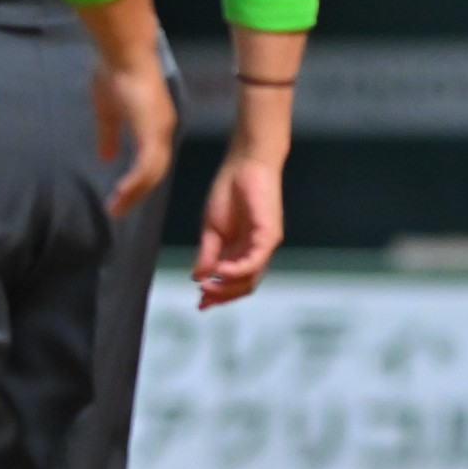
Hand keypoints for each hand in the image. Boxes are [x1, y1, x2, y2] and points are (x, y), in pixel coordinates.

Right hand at [89, 55, 175, 219]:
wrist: (123, 53)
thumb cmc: (113, 74)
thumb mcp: (107, 111)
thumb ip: (109, 135)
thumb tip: (106, 158)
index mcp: (154, 125)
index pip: (151, 161)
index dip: (138, 180)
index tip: (122, 196)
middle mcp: (162, 130)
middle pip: (155, 172)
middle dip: (136, 193)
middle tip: (118, 210)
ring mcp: (159, 130)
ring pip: (153, 173)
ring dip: (134, 193)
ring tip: (116, 208)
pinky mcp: (152, 131)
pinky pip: (147, 166)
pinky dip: (135, 183)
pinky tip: (121, 194)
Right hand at [194, 153, 283, 308]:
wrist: (244, 164)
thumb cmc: (229, 192)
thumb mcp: (212, 229)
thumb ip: (208, 254)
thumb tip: (198, 278)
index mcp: (243, 250)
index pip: (236, 282)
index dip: (219, 295)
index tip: (199, 304)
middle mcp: (257, 250)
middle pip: (244, 285)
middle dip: (221, 296)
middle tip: (201, 299)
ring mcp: (265, 244)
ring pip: (250, 278)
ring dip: (226, 286)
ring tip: (206, 286)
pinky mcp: (269, 234)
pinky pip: (254, 260)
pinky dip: (236, 270)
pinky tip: (219, 271)